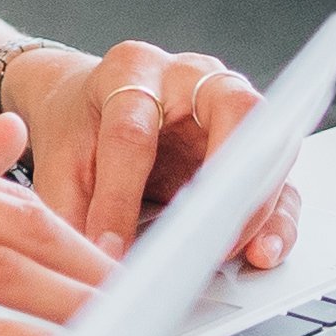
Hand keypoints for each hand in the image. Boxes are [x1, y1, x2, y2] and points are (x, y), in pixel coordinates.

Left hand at [11, 41, 299, 268]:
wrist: (92, 105)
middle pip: (231, 112)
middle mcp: (191, 77)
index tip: (109, 249)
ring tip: (244, 253)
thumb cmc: (79, 127)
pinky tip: (262, 251)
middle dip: (224, 177)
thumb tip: (89, 267)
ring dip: (259, 205)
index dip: (119, 197)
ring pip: (267, 145)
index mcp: (131, 68)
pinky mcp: (252, 147)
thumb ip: (71, 209)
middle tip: (204, 235)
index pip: (132, 132)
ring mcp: (229, 107)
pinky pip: (276, 180)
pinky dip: (274, 219)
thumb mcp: (59, 161)